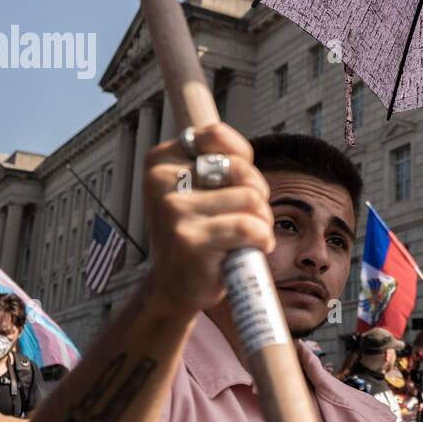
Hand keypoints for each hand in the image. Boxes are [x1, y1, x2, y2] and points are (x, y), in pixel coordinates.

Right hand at [141, 123, 272, 318]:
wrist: (173, 287)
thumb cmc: (197, 232)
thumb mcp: (198, 189)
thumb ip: (217, 163)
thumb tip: (243, 158)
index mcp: (160, 161)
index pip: (216, 135)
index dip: (242, 159)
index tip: (235, 185)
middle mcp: (161, 181)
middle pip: (241, 169)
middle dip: (257, 194)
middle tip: (246, 217)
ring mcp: (173, 211)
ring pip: (251, 199)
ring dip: (262, 221)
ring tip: (245, 237)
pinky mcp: (190, 240)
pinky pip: (249, 227)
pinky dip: (262, 239)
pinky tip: (251, 250)